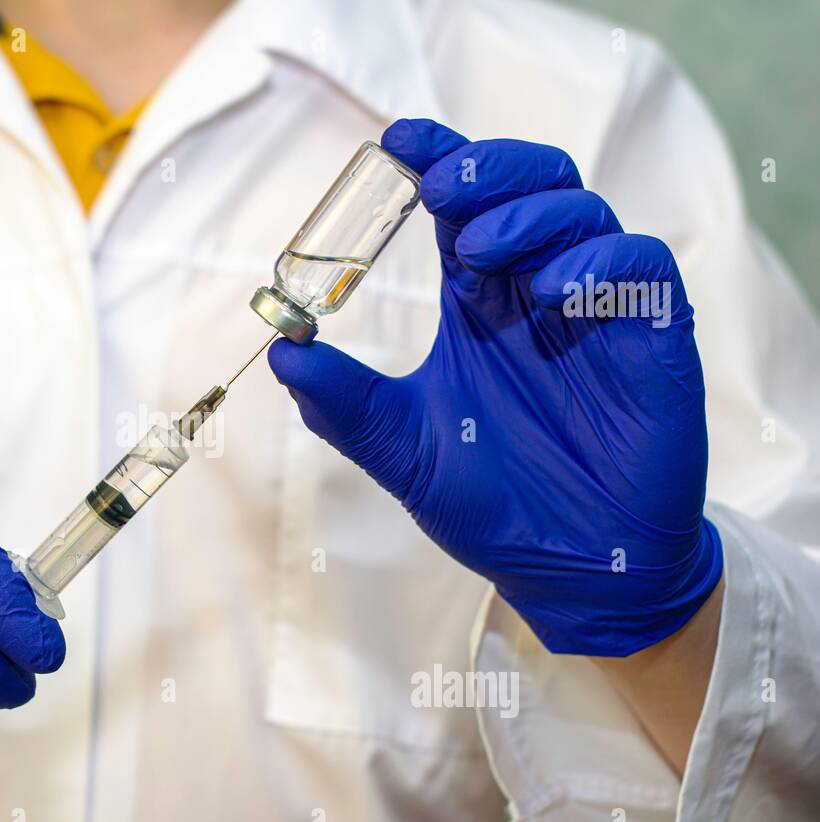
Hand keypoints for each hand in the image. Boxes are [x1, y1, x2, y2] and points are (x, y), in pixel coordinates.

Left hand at [268, 118, 722, 655]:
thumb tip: (279, 351)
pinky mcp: (652, 335)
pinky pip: (641, 264)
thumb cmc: (492, 505)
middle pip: (527, 183)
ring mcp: (596, 309)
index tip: (397, 141)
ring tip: (479, 250)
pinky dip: (599, 262)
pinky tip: (555, 295)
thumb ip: (344, 403)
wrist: (570, 570)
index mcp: (477, 306)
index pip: (461, 207)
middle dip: (485, 167)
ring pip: (580, 210)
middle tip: (440, 185)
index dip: (437, 160)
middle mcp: (535, 293)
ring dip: (529, 212)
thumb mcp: (402, 451)